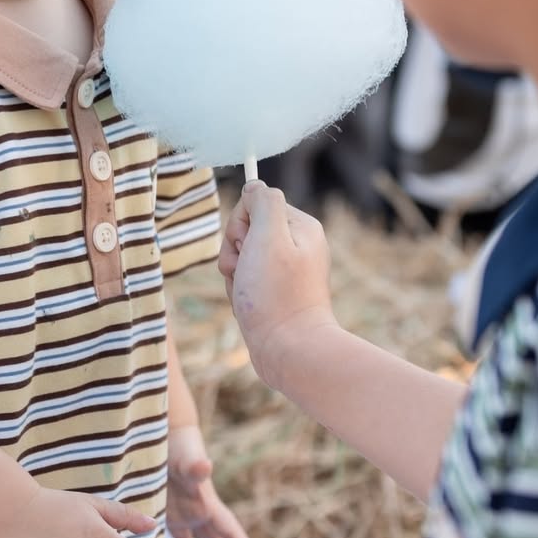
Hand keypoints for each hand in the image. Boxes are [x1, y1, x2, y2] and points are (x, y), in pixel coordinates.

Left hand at [167, 425, 261, 537]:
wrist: (167, 437)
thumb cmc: (179, 449)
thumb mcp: (187, 460)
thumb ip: (196, 467)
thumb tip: (206, 466)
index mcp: (208, 505)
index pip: (230, 531)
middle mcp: (199, 511)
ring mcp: (184, 511)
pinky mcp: (168, 510)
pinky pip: (174, 536)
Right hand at [218, 182, 336, 389]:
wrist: (290, 351)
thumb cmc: (276, 295)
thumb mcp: (267, 236)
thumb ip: (262, 202)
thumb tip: (254, 186)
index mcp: (301, 227)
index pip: (256, 203)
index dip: (241, 224)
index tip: (248, 248)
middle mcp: (299, 246)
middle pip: (247, 230)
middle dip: (235, 252)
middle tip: (246, 273)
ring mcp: (288, 271)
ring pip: (243, 257)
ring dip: (235, 275)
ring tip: (247, 294)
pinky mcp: (279, 293)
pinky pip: (247, 281)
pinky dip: (240, 292)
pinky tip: (249, 307)